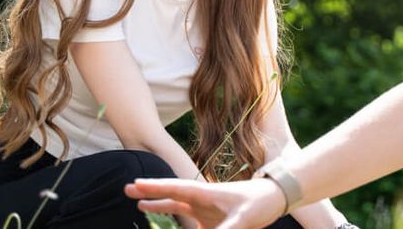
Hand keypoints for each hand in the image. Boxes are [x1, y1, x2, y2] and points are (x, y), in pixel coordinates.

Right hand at [124, 177, 285, 228]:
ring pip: (177, 205)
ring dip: (159, 204)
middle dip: (150, 192)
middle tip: (127, 189)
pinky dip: (174, 217)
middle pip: (171, 194)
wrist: (275, 197)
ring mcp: (206, 208)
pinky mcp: (212, 217)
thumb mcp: (244, 218)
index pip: (175, 189)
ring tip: (139, 204)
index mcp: (206, 193)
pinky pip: (188, 218)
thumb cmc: (260, 202)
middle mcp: (202, 198)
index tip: (135, 184)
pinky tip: (164, 218)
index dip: (155, 187)